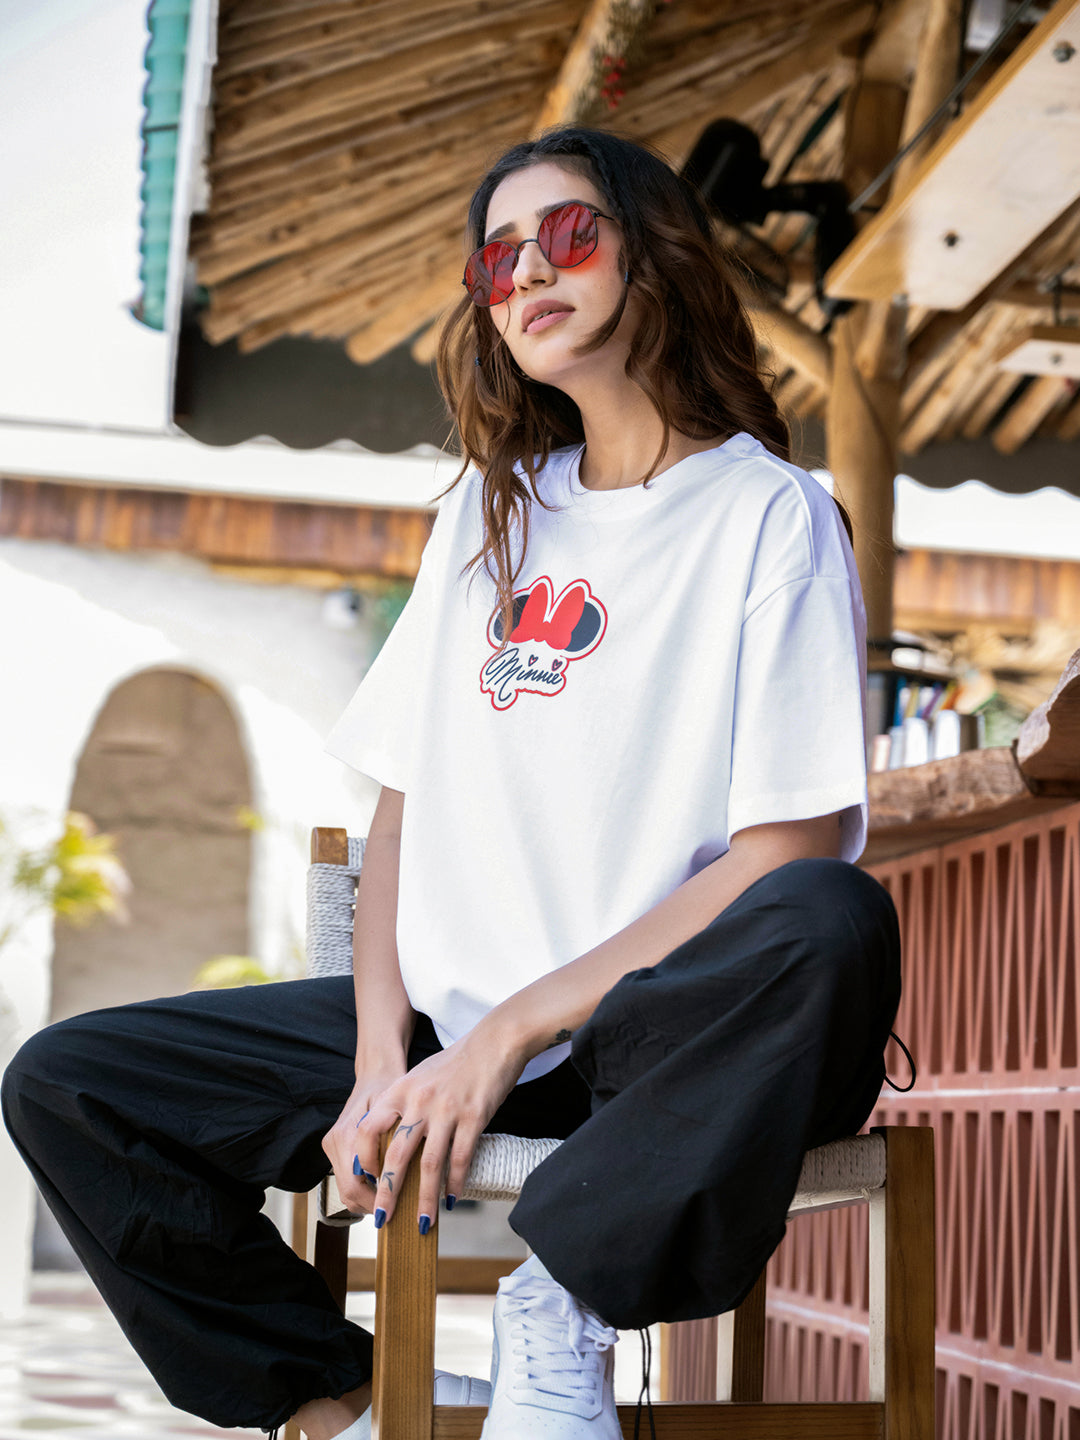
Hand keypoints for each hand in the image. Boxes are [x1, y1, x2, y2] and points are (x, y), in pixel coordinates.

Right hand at [322, 1062, 406, 1216]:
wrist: (377, 1071)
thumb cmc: (393, 1088)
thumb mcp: (400, 1113)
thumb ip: (396, 1144)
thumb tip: (403, 1181)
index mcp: (349, 1134)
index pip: (357, 1185)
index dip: (378, 1202)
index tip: (400, 1212)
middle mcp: (335, 1141)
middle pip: (348, 1192)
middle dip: (372, 1206)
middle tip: (398, 1214)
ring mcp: (331, 1144)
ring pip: (345, 1190)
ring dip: (366, 1200)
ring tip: (392, 1203)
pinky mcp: (333, 1146)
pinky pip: (345, 1178)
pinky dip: (362, 1188)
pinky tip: (382, 1188)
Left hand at [355, 1021, 527, 1230]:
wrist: (495, 1042)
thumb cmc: (457, 1061)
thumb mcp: (420, 1076)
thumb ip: (403, 1104)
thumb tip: (390, 1141)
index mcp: (400, 1090)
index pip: (368, 1130)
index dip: (364, 1159)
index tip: (365, 1181)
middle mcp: (419, 1101)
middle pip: (396, 1155)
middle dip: (388, 1192)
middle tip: (382, 1220)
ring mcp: (447, 1110)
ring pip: (429, 1165)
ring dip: (424, 1199)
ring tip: (422, 1223)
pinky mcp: (473, 1117)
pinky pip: (460, 1158)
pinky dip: (455, 1183)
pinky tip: (453, 1200)